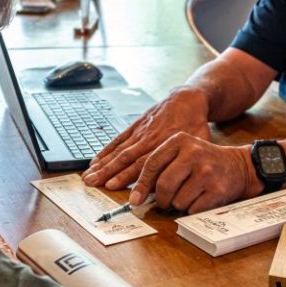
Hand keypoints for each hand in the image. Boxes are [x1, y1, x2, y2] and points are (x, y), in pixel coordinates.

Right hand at [82, 87, 211, 189]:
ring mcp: (140, 132)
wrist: (187, 100)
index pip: (143, 165)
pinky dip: (105, 150)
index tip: (112, 186)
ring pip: (118, 150)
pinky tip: (95, 160)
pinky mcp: (135, 126)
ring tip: (88, 175)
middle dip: (107, 171)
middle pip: (125, 158)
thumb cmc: (194, 125)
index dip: (127, 176)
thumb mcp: (197, 143)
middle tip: (92, 183)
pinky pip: (118, 139)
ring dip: (102, 163)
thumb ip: (186, 161)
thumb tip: (178, 184)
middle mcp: (148, 140)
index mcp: (164, 146)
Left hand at [129, 134, 262, 213]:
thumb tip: (137, 195)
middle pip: (163, 185)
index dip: (141, 185)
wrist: (239, 165)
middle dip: (161, 199)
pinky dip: (193, 209)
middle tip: (165, 202)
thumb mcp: (183, 153)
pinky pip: (193, 209)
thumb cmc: (204, 161)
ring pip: (177, 200)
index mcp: (180, 140)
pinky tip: (201, 198)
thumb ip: (161, 166)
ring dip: (179, 204)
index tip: (135, 200)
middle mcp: (193, 153)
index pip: (152, 164)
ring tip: (190, 194)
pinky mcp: (217, 189)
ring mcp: (206, 171)